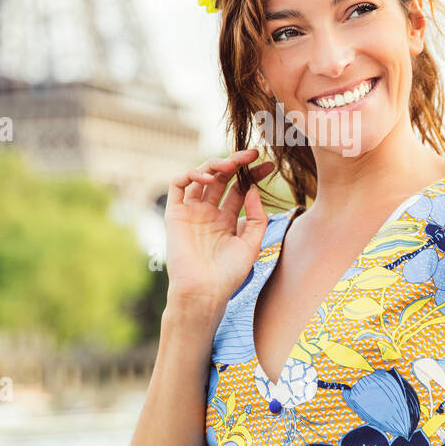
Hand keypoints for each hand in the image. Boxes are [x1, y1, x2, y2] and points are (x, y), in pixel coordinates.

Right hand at [163, 149, 275, 309]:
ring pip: (201, 176)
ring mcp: (191, 211)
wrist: (204, 291)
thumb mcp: (251, 245)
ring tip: (232, 164)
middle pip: (222, 178)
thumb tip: (253, 190)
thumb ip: (256, 217)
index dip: (253, 175)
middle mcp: (208, 212)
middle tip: (253, 154)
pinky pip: (178, 185)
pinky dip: (191, 174)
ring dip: (216, 164)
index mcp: (226, 220)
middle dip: (237, 163)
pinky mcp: (175, 213)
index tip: (269, 165)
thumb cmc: (228, 274)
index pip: (240, 189)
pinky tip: (208, 178)